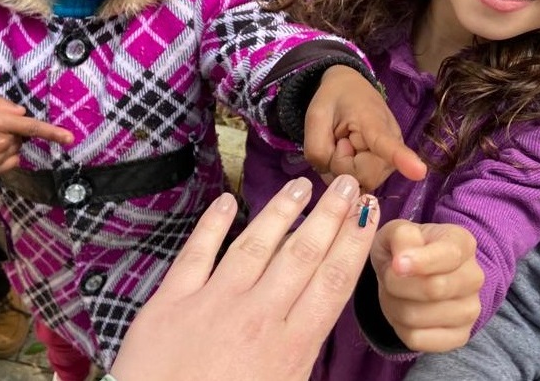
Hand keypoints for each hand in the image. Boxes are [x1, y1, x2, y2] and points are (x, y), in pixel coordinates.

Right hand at [0, 97, 73, 177]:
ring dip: (7, 144)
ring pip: (16, 149)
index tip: (70, 138)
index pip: (32, 127)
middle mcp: (1, 142)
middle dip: (14, 131)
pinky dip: (5, 156)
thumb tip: (22, 114)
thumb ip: (4, 106)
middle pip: (22, 136)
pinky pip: (10, 162)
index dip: (53, 132)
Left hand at [110, 175, 377, 380]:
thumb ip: (302, 357)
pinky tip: (227, 200)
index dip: (354, 241)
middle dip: (329, 214)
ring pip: (255, 244)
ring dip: (282, 211)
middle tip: (346, 182)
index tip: (367, 212)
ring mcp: (213, 302)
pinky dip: (212, 223)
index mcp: (289, 347)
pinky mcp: (172, 300)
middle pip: (302, 254)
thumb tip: (317, 319)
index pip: (332, 281)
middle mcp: (257, 316)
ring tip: (301, 184)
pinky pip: (197, 252)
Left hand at [303, 65, 426, 189]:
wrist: (348, 88)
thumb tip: (336, 180)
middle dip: (341, 166)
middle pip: (365, 177)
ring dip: (344, 170)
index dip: (402, 159)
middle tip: (338, 141)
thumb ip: (317, 150)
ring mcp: (392, 157)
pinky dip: (348, 173)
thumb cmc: (333, 100)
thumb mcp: (315, 117)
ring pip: (364, 183)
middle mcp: (392, 143)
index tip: (419, 171)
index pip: (388, 144)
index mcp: (373, 123)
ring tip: (344, 145)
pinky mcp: (386, 168)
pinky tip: (349, 155)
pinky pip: (363, 182)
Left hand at [371, 219, 483, 351]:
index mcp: (462, 243)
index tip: (396, 264)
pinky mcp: (460, 336)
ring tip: (394, 292)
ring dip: (394, 305)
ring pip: (419, 317)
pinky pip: (417, 339)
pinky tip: (403, 311)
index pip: (449, 255)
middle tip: (388, 276)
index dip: (419, 262)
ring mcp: (471, 309)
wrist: (409, 272)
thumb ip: (402, 236)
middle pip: (433, 289)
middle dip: (396, 284)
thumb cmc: (404, 247)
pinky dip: (399, 327)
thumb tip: (403, 260)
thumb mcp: (397, 230)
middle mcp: (474, 276)